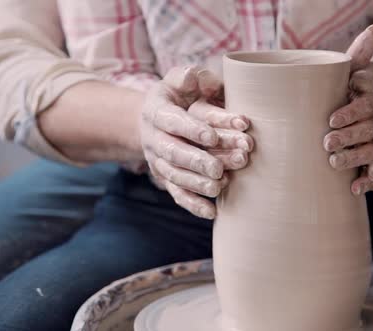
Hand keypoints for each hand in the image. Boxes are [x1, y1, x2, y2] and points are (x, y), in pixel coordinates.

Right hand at [140, 66, 252, 218]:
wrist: (154, 119)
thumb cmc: (176, 95)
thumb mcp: (178, 79)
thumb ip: (187, 76)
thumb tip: (194, 77)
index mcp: (156, 111)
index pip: (172, 121)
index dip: (191, 129)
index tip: (212, 136)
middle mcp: (153, 138)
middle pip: (172, 153)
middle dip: (196, 161)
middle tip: (218, 168)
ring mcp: (158, 161)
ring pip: (174, 176)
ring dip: (197, 183)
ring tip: (219, 186)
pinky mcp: (167, 178)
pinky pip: (177, 194)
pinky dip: (193, 205)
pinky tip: (212, 212)